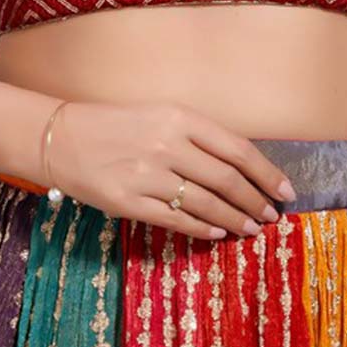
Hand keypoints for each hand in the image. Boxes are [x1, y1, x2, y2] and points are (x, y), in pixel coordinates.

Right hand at [44, 99, 296, 239]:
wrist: (62, 137)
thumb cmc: (116, 124)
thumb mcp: (160, 114)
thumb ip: (197, 137)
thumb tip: (240, 166)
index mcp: (178, 117)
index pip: (237, 149)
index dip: (266, 173)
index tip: (285, 190)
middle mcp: (166, 144)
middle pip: (226, 180)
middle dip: (255, 201)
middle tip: (271, 216)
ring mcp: (146, 175)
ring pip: (205, 204)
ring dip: (234, 218)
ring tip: (250, 228)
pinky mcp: (128, 202)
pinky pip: (175, 220)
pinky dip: (201, 228)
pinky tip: (217, 232)